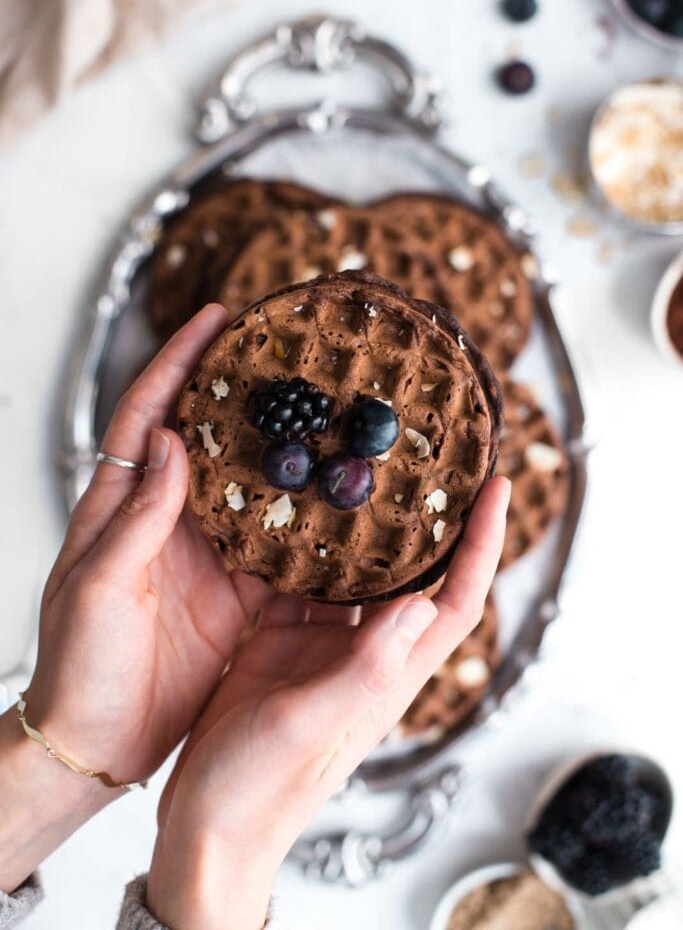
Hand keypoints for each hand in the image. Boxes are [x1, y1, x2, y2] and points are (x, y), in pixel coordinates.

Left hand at [0, 305, 283, 890]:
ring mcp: (206, 557)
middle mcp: (168, 522)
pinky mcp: (237, 596)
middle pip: (213, 438)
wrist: (95, 744)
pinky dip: (308, 525)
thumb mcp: (100, 588)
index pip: (150, 414)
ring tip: (332, 417)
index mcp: (122, 509)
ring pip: (255, 490)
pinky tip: (343, 509)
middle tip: (292, 355)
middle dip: (247, 393)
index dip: (181, 361)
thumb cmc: (78, 665)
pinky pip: (280, 549)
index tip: (219, 318)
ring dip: (288, 456)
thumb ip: (136, 518)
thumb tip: (173, 441)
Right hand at [147, 477, 509, 929]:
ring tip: (357, 470)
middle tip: (426, 462)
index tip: (495, 490)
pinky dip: (297, 546)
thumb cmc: (262, 792)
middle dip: (427, 522)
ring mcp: (322, 647)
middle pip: (413, 577)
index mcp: (387, 676)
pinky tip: (288, 514)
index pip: (454, 601)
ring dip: (359, 527)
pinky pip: (299, 581)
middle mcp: (364, 655)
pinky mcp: (280, 641)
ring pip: (354, 573)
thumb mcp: (312, 726)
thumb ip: (366, 670)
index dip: (482, 547)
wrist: (208, 826)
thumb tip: (424, 605)